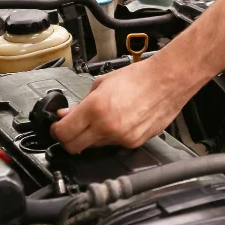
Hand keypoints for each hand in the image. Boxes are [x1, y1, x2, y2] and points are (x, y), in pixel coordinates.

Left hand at [50, 58, 190, 152]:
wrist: (168, 81)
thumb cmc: (139, 77)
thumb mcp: (102, 83)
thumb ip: (81, 103)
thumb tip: (66, 115)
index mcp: (95, 109)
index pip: (63, 133)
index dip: (56, 131)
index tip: (57, 127)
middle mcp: (107, 127)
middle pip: (74, 147)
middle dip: (69, 139)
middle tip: (71, 129)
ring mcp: (122, 138)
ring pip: (94, 147)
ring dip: (92, 136)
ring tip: (103, 118)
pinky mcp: (134, 143)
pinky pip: (113, 145)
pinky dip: (110, 137)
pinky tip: (118, 121)